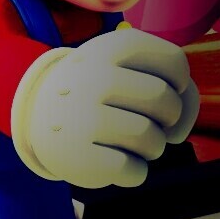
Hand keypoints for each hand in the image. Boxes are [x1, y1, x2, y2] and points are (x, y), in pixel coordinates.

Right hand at [12, 28, 198, 188]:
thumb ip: (178, 88)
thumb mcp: (133, 72)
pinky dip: (133, 171)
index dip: (178, 83)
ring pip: (152, 140)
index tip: (150, 87)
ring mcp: (79, 114)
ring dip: (151, 147)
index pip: (175, 63)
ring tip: (126, 140)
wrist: (41, 115)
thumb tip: (178, 131)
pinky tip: (111, 159)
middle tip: (141, 118)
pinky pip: (134, 171)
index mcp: (109, 47)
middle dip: (166, 119)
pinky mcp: (75, 154)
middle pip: (167, 102)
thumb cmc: (103, 93)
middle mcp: (91, 75)